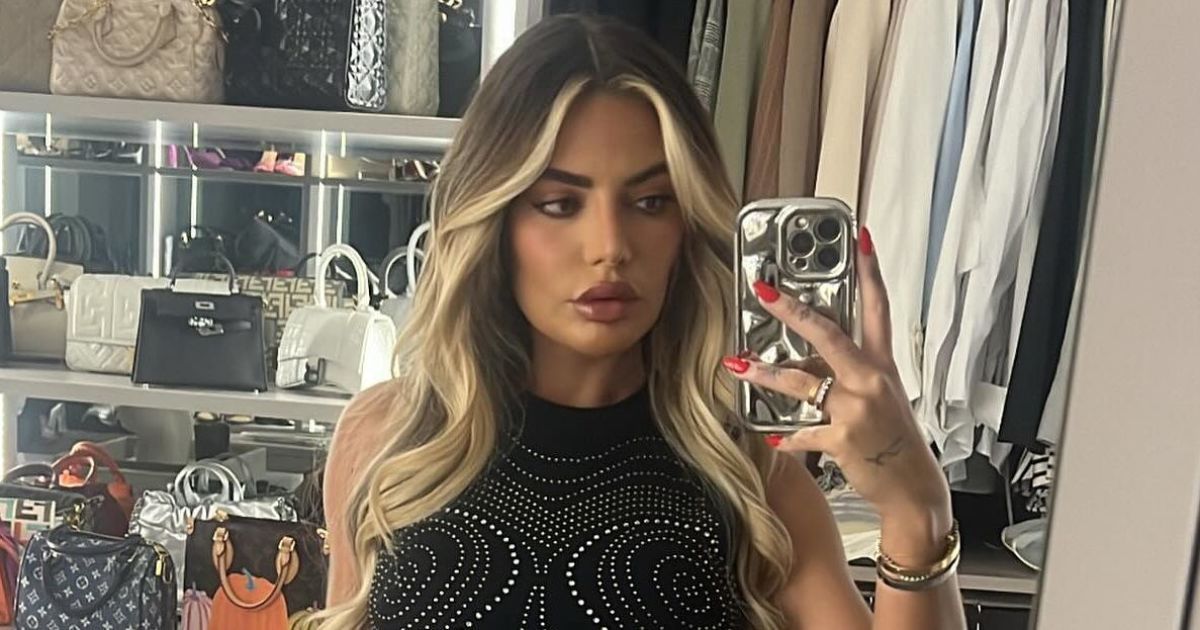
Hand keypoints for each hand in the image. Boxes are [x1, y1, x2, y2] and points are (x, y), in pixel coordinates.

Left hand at [722, 228, 950, 526]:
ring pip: (801, 382)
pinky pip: (802, 432)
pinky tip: (773, 436)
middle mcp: (871, 381)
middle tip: (764, 292)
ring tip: (738, 365)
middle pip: (829, 334)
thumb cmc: (895, 440)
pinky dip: (786, 436)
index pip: (879, 307)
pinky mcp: (842, 438)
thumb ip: (846, 374)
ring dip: (765, 373)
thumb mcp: (880, 398)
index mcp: (882, 365)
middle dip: (793, 311)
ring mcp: (856, 409)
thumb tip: (803, 363)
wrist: (913, 488)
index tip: (860, 239)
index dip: (870, 271)